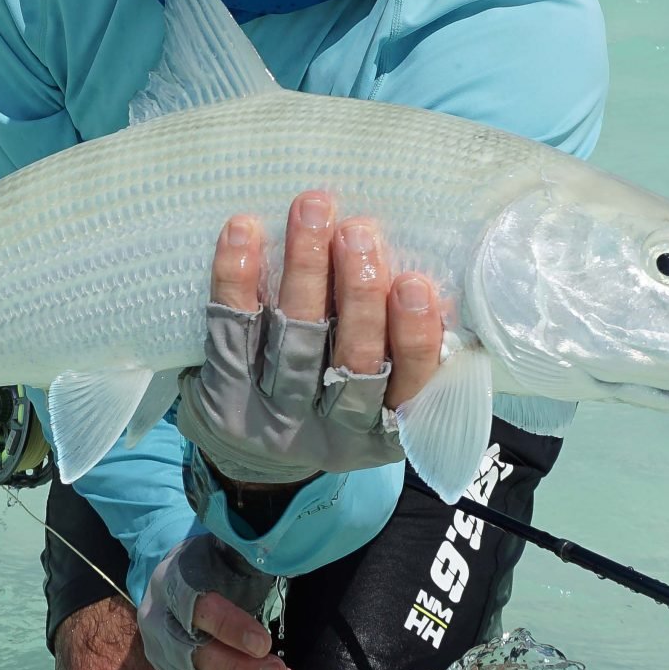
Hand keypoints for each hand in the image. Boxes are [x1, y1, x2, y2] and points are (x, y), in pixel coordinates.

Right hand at [136, 531, 293, 669]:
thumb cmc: (208, 564)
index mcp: (169, 585)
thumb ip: (244, 549)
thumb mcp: (222, 548)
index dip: (230, 628)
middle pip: (196, 657)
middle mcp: (160, 627)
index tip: (265, 642)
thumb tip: (275, 545)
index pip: (196, 609)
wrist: (176, 583)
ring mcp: (166, 661)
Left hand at [173, 191, 445, 488]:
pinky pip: (232, 332)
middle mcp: (334, 422)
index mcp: (386, 425)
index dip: (413, 337)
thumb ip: (411, 348)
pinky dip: (236, 280)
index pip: (409, 385)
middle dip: (358, 294)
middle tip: (360, 233)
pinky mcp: (227, 391)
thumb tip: (441, 284)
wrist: (255, 457)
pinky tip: (244, 231)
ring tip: (312, 212)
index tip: (415, 282)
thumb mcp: (387, 392)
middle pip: (352, 359)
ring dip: (305, 270)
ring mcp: (278, 409)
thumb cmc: (340, 398)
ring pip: (295, 339)